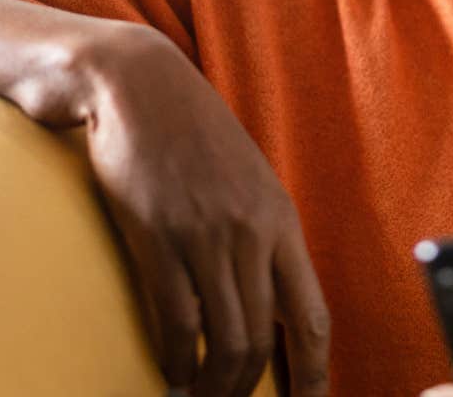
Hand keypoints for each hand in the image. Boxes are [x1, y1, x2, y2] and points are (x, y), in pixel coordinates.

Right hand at [14, 22, 329, 396]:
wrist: (138, 86)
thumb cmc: (192, 133)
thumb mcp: (248, 179)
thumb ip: (263, 234)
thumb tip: (270, 298)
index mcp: (279, 219)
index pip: (311, 315)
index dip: (314, 374)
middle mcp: (249, 232)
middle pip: (262, 340)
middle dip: (248, 390)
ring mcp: (203, 236)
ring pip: (222, 340)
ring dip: (212, 385)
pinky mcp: (156, 237)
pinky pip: (175, 319)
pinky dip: (175, 358)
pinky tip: (171, 372)